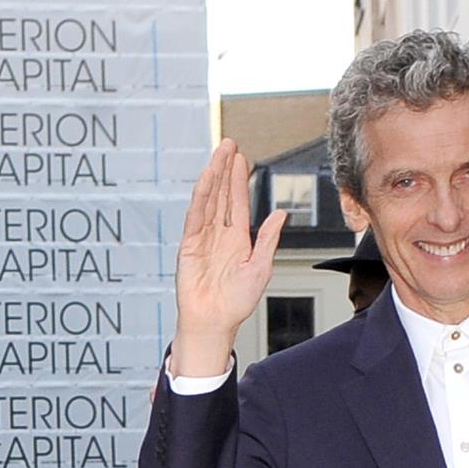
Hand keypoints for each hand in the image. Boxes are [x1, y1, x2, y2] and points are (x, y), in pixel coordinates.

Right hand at [168, 139, 286, 378]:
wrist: (214, 323)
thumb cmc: (236, 303)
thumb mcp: (261, 268)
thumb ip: (268, 239)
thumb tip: (280, 214)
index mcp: (238, 239)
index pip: (238, 202)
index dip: (239, 179)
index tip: (240, 157)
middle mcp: (219, 235)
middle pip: (222, 195)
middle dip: (225, 170)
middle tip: (229, 144)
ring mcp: (202, 239)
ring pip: (209, 201)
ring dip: (214, 177)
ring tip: (219, 154)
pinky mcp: (189, 246)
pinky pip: (195, 217)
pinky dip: (200, 198)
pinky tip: (206, 180)